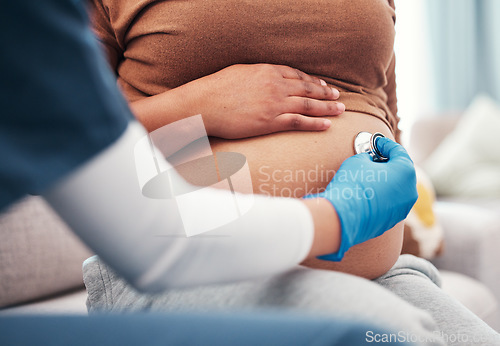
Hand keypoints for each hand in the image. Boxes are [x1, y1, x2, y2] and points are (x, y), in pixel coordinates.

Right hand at [180, 64, 344, 137]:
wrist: (204, 104)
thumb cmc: (216, 88)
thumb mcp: (239, 72)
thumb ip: (257, 74)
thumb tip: (265, 76)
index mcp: (267, 71)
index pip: (297, 75)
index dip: (312, 81)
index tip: (322, 85)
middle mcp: (275, 86)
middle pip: (307, 89)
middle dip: (325, 93)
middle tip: (338, 96)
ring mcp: (274, 104)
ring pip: (308, 105)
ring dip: (326, 108)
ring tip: (340, 110)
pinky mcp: (270, 122)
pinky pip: (299, 122)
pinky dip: (315, 123)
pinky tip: (326, 125)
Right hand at [304, 138, 417, 260]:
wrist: (343, 217)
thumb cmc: (352, 185)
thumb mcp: (358, 160)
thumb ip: (369, 157)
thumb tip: (370, 161)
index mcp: (405, 171)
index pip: (398, 151)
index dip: (385, 144)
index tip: (376, 142)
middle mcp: (410, 190)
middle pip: (401, 171)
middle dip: (388, 162)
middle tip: (374, 157)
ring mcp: (403, 208)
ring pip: (397, 188)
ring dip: (385, 180)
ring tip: (370, 175)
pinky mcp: (392, 220)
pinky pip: (389, 202)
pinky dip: (382, 194)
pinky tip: (368, 191)